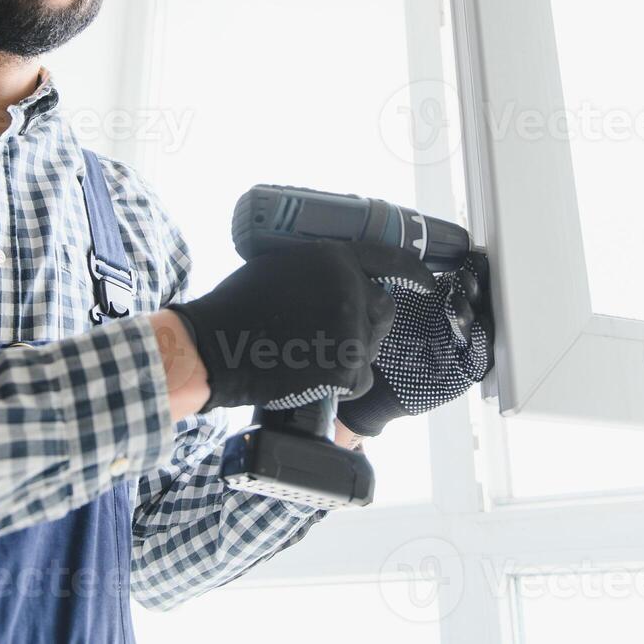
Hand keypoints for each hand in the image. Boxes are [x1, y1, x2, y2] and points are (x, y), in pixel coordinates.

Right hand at [167, 241, 436, 413]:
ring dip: (349, 356)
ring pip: (370, 348)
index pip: (390, 261)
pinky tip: (310, 376)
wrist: (216, 345)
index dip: (413, 273)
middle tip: (337, 335)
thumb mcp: (280, 268)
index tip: (428, 282)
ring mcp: (351, 329)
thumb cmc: (237, 307)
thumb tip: (336, 283)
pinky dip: (340, 383)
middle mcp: (350, 289)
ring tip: (309, 355)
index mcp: (334, 259)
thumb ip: (317, 272)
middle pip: (383, 310)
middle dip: (368, 324)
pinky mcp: (346, 365)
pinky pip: (358, 379)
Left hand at [335, 254, 493, 437]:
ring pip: (481, 328)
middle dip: (475, 289)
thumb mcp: (396, 305)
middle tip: (464, 277)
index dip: (472, 271)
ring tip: (459, 301)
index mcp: (445, 304)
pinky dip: (481, 345)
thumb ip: (408, 282)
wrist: (375, 382)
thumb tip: (410, 255)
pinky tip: (475, 330)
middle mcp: (457, 324)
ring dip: (474, 313)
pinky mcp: (464, 372)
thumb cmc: (385, 340)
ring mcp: (462, 348)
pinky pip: (481, 359)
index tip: (469, 258)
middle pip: (478, 303)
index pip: (467, 284)